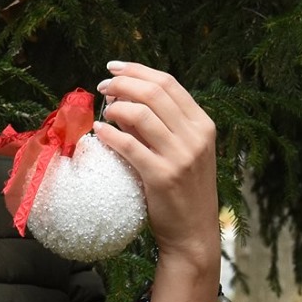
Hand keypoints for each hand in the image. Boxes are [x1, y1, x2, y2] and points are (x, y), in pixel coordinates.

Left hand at [92, 61, 221, 269]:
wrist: (193, 232)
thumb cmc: (183, 190)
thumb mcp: (181, 151)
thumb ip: (157, 124)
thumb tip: (121, 96)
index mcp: (203, 124)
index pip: (169, 83)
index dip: (138, 70)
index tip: (115, 68)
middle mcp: (196, 136)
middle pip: (154, 92)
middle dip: (123, 83)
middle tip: (102, 85)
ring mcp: (181, 156)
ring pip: (141, 114)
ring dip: (115, 106)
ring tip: (103, 110)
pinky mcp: (162, 176)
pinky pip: (129, 146)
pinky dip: (110, 135)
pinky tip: (99, 132)